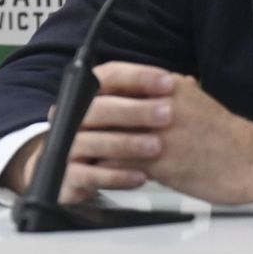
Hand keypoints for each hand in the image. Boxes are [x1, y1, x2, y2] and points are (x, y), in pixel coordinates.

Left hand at [0, 61, 252, 207]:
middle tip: (60, 127)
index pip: (114, 76)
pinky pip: (123, 163)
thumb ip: (158, 93)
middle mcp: (161, 105)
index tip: (70, 99)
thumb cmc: (225, 135)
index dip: (87, 88)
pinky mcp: (164, 164)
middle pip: (102, 106)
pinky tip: (97, 171)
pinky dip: (106, 167)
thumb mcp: (191, 99)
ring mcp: (162, 134)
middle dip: (76, 118)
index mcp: (167, 86)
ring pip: (108, 135)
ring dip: (86, 144)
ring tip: (73, 150)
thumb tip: (126, 94)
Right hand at [1, 61, 173, 202]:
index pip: (107, 76)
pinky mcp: (68, 176)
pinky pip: (89, 175)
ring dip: (126, 143)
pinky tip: (141, 176)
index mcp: (87, 96)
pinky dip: (116, 176)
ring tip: (156, 147)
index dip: (138, 77)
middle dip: (134, 110)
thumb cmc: (109, 141)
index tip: (168, 83)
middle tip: (167, 115)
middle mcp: (72, 118)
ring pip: (92, 141)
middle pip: (98, 108)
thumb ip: (150, 100)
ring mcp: (67, 146)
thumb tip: (185, 83)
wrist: (76, 176)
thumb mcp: (128, 117)